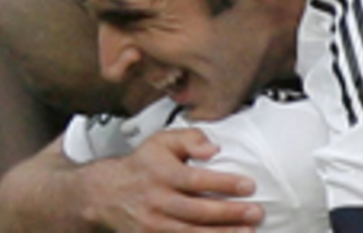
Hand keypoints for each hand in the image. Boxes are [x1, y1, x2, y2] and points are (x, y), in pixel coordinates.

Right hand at [79, 128, 263, 231]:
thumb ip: (190, 138)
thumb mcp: (162, 141)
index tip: (248, 185)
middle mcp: (156, 202)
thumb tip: (213, 148)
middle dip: (229, 214)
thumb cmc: (143, 165)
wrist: (106, 193)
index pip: (196, 180)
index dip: (223, 184)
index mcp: (161, 174)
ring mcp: (153, 225)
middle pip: (196, 211)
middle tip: (256, 213)